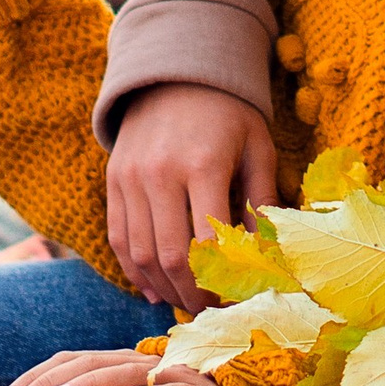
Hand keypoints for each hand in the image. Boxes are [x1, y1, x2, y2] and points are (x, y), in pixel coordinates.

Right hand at [105, 82, 280, 314]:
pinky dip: (135, 269)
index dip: (220, 282)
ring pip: (140, 252)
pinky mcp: (114, 180)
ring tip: (187, 305)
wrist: (177, 72)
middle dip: (191, 294)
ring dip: (164, 287)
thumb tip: (270, 255)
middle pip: (170, 255)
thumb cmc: (229, 114)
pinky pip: (119, 237)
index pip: (206, 242)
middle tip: (211, 313)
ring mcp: (130, 177)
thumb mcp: (258, 147)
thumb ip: (262, 201)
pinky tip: (156, 289)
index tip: (235, 302)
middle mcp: (160, 173)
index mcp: (202, 165)